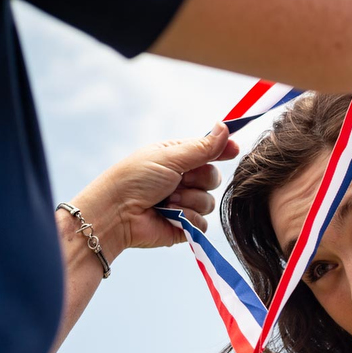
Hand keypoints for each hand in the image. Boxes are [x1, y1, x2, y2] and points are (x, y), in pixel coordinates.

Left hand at [69, 122, 240, 258]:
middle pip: (213, 178)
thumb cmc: (135, 179)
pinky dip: (187, 219)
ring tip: (165, 201)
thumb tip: (224, 126)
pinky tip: (168, 215)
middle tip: (177, 181)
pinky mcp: (184, 225)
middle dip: (198, 180)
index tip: (234, 150)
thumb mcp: (169, 157)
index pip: (209, 152)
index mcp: (177, 158)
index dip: (222, 151)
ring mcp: (184, 203)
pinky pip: (203, 223)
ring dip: (189, 200)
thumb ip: (201, 147)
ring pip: (209, 202)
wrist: (116, 214)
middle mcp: (182, 180)